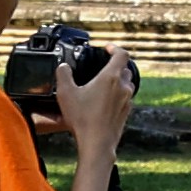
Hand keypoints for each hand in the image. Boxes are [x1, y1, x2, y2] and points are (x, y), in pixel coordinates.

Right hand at [56, 39, 139, 171]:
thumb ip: (63, 75)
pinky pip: (124, 97)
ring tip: (101, 83)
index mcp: (111, 77)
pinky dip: (116, 94)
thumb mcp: (66, 93)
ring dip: (116, 80)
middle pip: (125, 68)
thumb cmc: (83, 118)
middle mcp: (123, 87)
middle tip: (102, 66)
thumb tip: (63, 67)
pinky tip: (103, 101)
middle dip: (114, 64)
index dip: (115, 48)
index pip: (122, 54)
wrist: (97, 143)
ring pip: (126, 83)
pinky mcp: (126, 112)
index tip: (106, 48)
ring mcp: (127, 100)